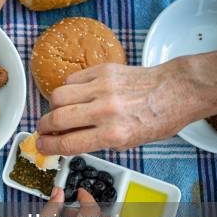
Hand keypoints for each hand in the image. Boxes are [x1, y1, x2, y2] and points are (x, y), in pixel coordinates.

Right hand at [36, 63, 188, 154]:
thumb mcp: (128, 142)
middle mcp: (106, 110)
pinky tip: (75, 96)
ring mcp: (103, 87)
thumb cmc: (156, 119)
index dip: (48, 146)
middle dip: (44, 127)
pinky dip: (67, 90)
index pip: (68, 142)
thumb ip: (96, 141)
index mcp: (114, 134)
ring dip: (53, 107)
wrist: (176, 90)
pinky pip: (72, 79)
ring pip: (58, 95)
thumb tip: (67, 139)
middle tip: (44, 130)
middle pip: (58, 118)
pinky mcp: (103, 70)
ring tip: (59, 111)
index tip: (40, 146)